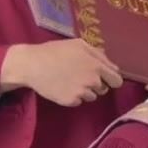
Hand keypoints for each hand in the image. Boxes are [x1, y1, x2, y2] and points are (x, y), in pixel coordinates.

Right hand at [0, 38, 124, 105]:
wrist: (31, 65)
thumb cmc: (55, 51)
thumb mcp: (79, 45)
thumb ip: (99, 55)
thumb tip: (114, 67)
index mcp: (97, 66)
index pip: (117, 80)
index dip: (111, 80)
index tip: (104, 78)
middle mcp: (92, 80)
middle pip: (104, 89)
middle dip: (97, 85)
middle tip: (81, 77)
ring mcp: (82, 92)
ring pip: (92, 96)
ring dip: (85, 91)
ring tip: (69, 80)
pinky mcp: (71, 101)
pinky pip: (79, 102)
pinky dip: (73, 97)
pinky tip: (63, 87)